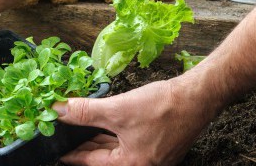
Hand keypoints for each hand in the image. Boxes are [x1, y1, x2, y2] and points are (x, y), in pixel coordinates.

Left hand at [52, 77, 221, 164]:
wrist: (198, 96)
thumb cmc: (163, 107)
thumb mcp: (117, 110)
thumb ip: (85, 112)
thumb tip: (59, 111)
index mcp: (131, 165)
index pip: (91, 161)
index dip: (71, 154)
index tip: (57, 149)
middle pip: (104, 158)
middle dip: (84, 145)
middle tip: (65, 136)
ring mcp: (153, 157)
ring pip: (116, 149)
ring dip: (99, 139)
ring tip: (80, 130)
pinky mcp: (159, 145)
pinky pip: (128, 143)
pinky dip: (114, 134)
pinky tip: (104, 124)